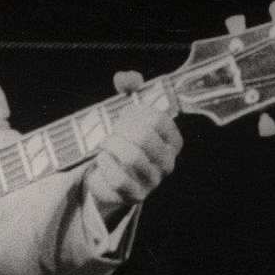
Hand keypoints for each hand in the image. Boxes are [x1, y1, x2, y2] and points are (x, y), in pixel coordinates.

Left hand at [83, 70, 182, 220]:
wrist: (108, 177)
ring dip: (112, 146)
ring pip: (132, 158)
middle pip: (144, 138)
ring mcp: (153, 181)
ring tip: (104, 143)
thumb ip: (130, 89)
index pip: (158, 120)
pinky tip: (102, 158)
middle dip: (122, 129)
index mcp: (172, 141)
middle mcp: (167, 162)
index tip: (124, 112)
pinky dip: (106, 166)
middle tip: (111, 129)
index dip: (136, 112)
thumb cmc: (123, 141)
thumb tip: (126, 78)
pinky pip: (119, 179)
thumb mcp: (129, 113)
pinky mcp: (134, 196)